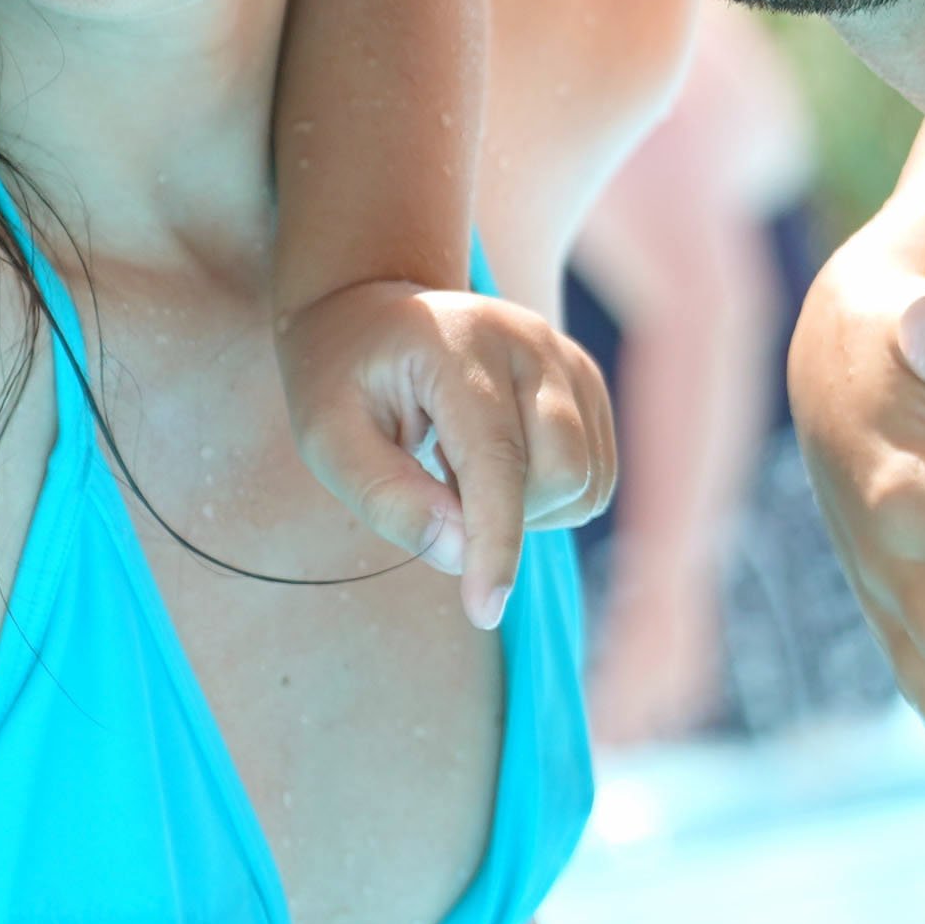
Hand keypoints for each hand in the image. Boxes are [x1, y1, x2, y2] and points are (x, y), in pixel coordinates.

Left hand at [282, 281, 616, 631]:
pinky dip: (551, 495)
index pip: (498, 459)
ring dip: (530, 508)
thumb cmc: (342, 377)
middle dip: (509, 517)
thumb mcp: (327, 438)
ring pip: (589, 480)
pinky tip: (497, 464)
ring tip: (463, 472)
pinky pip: (597, 473)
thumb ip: (385, 496)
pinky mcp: (586, 382)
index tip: (484, 611)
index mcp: (459, 345)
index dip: (496, 542)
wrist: (372, 311)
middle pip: (564, 472)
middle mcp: (530, 342)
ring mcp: (566, 357)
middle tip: (439, 491)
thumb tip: (459, 554)